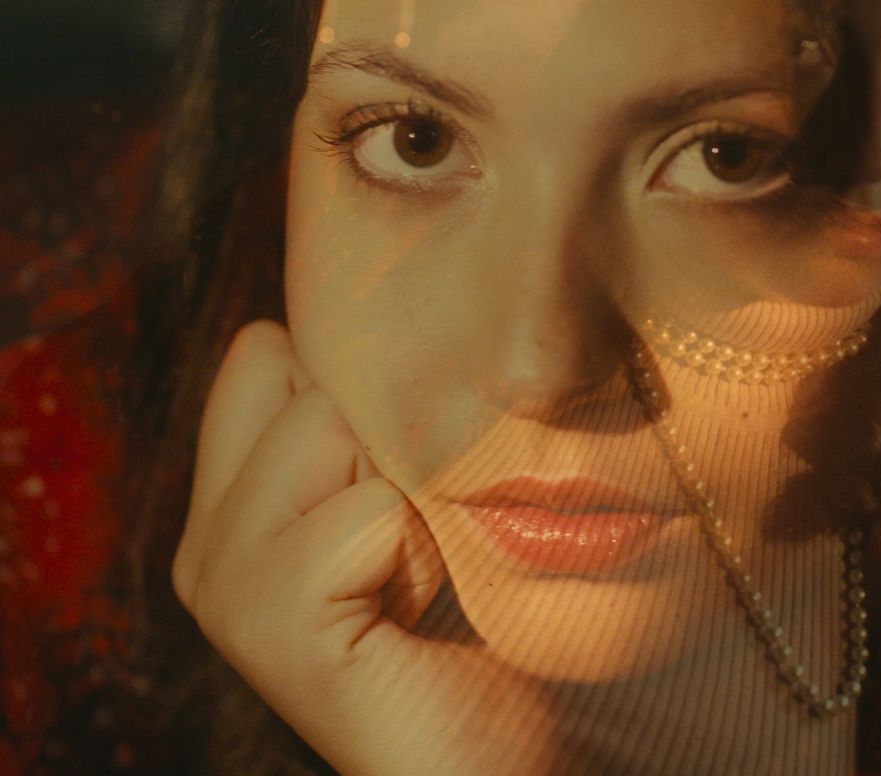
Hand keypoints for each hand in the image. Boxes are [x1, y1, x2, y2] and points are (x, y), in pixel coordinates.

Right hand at [172, 320, 565, 775]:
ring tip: (422, 573)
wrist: (506, 754)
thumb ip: (376, 415)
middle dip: (392, 438)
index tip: (408, 482)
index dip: (364, 388)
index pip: (267, 350)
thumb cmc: (489, 619)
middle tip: (419, 539)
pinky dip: (420, 549)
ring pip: (328, 424)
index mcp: (236, 501)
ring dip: (413, 492)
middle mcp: (211, 539)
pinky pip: (366, 509)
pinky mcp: (266, 623)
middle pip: (301, 372)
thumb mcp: (424, 490)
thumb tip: (382, 311)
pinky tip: (417, 610)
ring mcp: (226, 582)